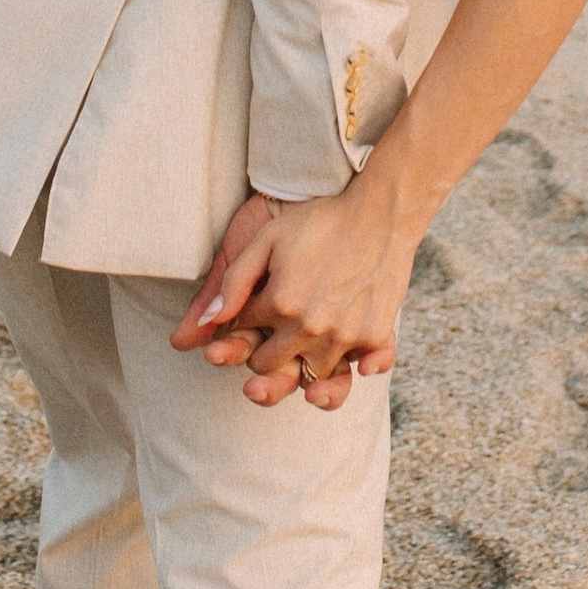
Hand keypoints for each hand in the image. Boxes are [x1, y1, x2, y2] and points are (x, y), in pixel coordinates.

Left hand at [170, 175, 416, 409]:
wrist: (380, 211)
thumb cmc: (319, 220)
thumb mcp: (267, 239)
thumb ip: (233, 282)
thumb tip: (207, 325)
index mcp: (279, 304)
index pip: (242, 336)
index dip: (240, 326)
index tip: (250, 314)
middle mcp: (310, 328)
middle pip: (269, 367)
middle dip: (262, 355)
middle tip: (269, 340)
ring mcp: (344, 336)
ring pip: (311, 377)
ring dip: (304, 367)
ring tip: (304, 348)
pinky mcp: (374, 337)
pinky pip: (359, 369)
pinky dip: (354, 366)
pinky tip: (350, 358)